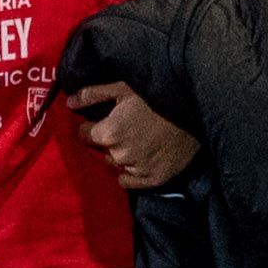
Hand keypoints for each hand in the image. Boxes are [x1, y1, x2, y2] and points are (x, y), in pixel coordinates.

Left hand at [71, 79, 199, 191]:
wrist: (198, 109)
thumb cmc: (158, 94)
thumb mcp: (123, 86)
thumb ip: (92, 94)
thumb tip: (69, 102)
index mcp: (109, 133)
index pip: (84, 134)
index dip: (93, 126)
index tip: (106, 119)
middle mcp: (119, 155)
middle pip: (102, 149)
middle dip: (110, 140)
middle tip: (128, 127)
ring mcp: (137, 169)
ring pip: (117, 164)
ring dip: (122, 154)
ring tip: (139, 140)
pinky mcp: (154, 179)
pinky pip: (129, 181)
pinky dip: (131, 172)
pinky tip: (142, 158)